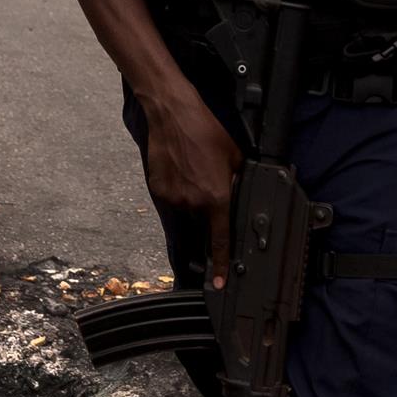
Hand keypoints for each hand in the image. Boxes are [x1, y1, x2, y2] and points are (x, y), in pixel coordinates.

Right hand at [142, 91, 243, 287]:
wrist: (172, 114)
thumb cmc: (206, 130)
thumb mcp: (234, 156)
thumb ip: (238, 181)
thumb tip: (239, 194)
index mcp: (217, 198)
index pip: (220, 241)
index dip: (221, 265)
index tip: (220, 282)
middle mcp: (193, 203)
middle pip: (202, 225)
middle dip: (206, 217)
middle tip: (207, 194)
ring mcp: (173, 198)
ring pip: (186, 213)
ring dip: (191, 202)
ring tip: (193, 172)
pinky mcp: (157, 190)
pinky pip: (171, 201)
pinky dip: (177, 191)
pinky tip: (179, 169)